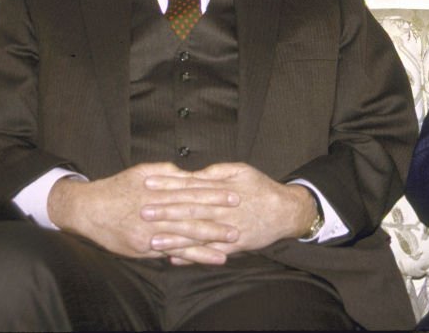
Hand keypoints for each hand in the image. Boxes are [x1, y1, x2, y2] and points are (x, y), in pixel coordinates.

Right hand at [47, 162, 238, 262]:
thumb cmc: (118, 187)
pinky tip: (213, 257)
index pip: (191, 190)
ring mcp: (151, 230)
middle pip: (192, 212)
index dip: (213, 192)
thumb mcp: (142, 172)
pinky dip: (195, 255)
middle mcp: (156, 210)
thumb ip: (168, 173)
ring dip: (211, 238)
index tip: (233, 193)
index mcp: (158, 189)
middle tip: (241, 217)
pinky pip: (175, 252)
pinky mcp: (146, 247)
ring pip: (186, 234)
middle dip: (218, 215)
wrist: (88, 209)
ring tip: (233, 239)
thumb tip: (190, 174)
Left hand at [140, 162, 317, 263]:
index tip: (148, 183)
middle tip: (143, 211)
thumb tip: (193, 173)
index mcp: (221, 189)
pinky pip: (208, 253)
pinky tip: (173, 258)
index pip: (190, 185)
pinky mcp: (233, 246)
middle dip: (165, 211)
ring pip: (197, 234)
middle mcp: (222, 209)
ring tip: (152, 240)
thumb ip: (216, 172)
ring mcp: (227, 229)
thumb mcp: (241, 170)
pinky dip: (191, 256)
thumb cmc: (261, 187)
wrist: (285, 211)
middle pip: (189, 209)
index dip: (168, 184)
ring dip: (174, 237)